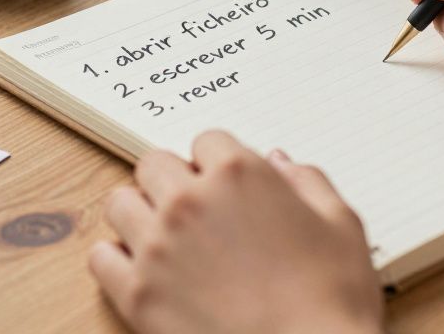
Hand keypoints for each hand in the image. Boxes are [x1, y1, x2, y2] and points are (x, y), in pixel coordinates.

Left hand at [89, 131, 382, 333]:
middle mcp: (190, 201)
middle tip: (193, 208)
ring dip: (140, 213)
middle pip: (154, 164)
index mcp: (240, 174)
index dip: (218, 163)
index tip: (224, 185)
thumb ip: (309, 183)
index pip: (207, 141)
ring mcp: (157, 247)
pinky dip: (117, 260)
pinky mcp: (137, 294)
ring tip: (164, 238)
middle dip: (172, 180)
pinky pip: (101, 258)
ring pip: (120, 203)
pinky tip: (143, 271)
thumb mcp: (343, 226)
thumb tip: (282, 163)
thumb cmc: (333, 301)